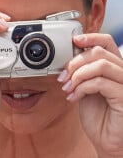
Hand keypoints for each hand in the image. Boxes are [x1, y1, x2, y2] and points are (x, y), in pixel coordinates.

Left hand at [59, 33, 122, 156]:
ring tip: (67, 87)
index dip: (90, 37)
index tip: (73, 41)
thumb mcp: (85, 84)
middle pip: (98, 52)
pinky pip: (100, 82)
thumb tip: (69, 52)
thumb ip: (82, 69)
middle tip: (63, 76)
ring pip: (100, 65)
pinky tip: (74, 97)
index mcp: (114, 66)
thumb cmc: (96, 113)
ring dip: (77, 75)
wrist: (105, 140)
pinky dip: (81, 88)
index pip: (106, 41)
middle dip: (75, 62)